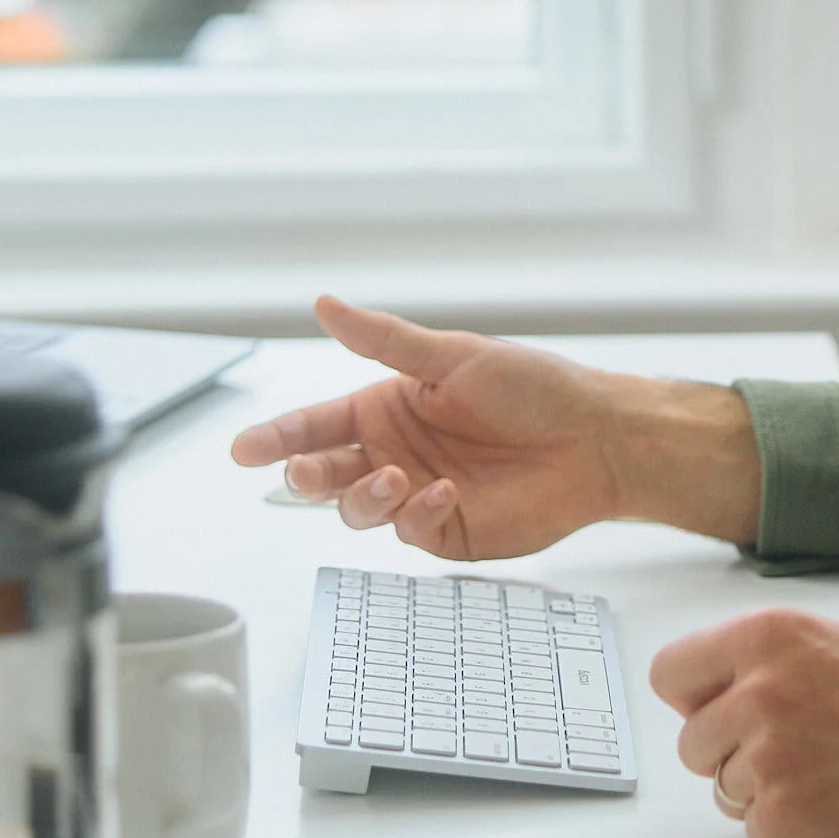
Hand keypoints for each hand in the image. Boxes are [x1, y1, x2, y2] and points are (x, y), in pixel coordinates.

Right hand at [224, 297, 762, 559]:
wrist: (595, 438)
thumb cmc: (534, 388)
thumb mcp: (453, 356)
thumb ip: (383, 341)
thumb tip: (325, 304)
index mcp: (386, 408)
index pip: (315, 426)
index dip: (276, 438)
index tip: (242, 448)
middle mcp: (392, 453)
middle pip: (324, 475)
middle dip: (305, 476)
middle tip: (304, 471)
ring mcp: (416, 496)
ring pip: (357, 510)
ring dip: (361, 496)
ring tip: (391, 476)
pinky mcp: (447, 533)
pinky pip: (409, 531)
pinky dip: (415, 513)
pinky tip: (441, 491)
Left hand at [649, 609, 838, 837]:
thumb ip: (773, 661)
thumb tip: (719, 687)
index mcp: (772, 636)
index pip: (673, 673)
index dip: (699, 701)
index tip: (720, 713)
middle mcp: (761, 691)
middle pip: (694, 743)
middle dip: (735, 757)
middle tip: (804, 756)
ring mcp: (770, 759)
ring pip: (727, 793)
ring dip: (770, 797)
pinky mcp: (787, 820)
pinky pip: (761, 836)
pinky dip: (797, 835)